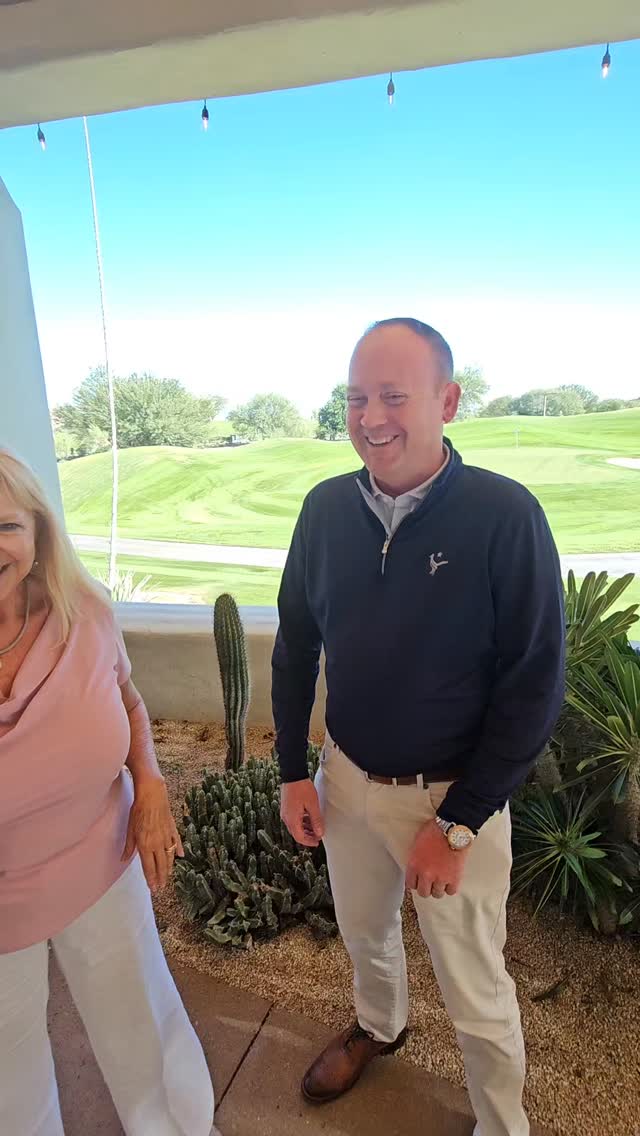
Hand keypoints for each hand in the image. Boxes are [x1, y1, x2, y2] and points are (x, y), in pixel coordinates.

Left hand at [122, 775, 183, 891]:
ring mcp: (167, 836)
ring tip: (169, 876)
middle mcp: (158, 843)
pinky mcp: (173, 828)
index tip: (153, 888)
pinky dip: (179, 850)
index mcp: (146, 845)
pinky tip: (181, 856)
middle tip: (162, 887)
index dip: (151, 878)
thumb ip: (128, 846)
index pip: (149, 867)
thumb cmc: (138, 810)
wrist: (152, 794)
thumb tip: (123, 859)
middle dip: (161, 877)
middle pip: (161, 865)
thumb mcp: (130, 829)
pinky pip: (177, 842)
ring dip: (169, 867)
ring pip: (170, 856)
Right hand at [280, 779, 324, 846]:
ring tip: (315, 827)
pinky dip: (301, 822)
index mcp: (292, 819)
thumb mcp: (313, 805)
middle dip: (307, 836)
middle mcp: (286, 818)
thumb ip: (316, 820)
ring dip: (305, 829)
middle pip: (296, 833)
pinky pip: (293, 820)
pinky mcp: (286, 808)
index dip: (309, 842)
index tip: (317, 842)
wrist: (293, 774)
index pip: (299, 837)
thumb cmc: (302, 788)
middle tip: (318, 836)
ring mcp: (285, 813)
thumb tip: (320, 833)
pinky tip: (309, 819)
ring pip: (295, 827)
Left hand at [405, 819, 469, 898]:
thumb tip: (416, 867)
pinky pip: (451, 891)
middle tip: (430, 881)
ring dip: (439, 888)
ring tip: (441, 880)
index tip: (419, 880)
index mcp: (414, 865)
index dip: (415, 882)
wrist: (453, 828)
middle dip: (426, 887)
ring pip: (437, 894)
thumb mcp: (417, 843)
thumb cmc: (435, 831)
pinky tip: (450, 880)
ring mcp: (440, 878)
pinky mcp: (454, 878)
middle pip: (423, 892)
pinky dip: (450, 887)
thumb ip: (415, 858)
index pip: (410, 884)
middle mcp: (426, 874)